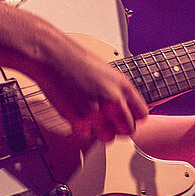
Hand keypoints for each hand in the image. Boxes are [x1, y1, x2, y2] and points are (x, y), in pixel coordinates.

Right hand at [30, 29, 148, 146]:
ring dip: (99, 132)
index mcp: (123, 86)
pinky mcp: (79, 120)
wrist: (53, 57)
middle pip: (128, 130)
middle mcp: (113, 99)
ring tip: (90, 117)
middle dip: (118, 129)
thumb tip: (125, 108)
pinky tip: (75, 113)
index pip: (142, 114)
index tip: (126, 119)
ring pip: (108, 138)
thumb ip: (118, 91)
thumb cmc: (76, 61)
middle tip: (108, 123)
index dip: (132, 118)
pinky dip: (80, 129)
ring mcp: (97, 111)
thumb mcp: (107, 73)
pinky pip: (86, 135)